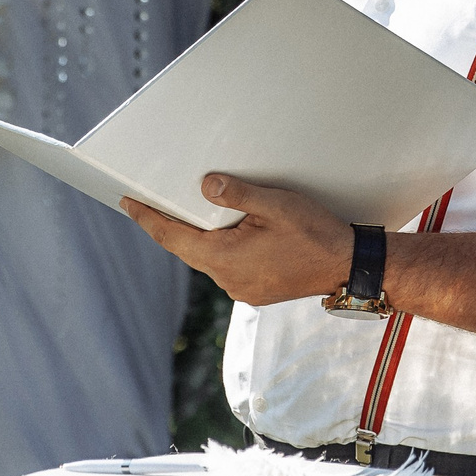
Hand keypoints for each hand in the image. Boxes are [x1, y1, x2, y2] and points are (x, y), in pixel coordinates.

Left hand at [120, 175, 352, 306]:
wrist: (349, 267)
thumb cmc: (316, 233)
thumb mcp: (277, 204)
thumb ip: (238, 194)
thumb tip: (205, 185)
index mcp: (224, 258)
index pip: (172, 238)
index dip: (147, 220)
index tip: (127, 204)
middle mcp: (227, 280)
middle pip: (188, 249)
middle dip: (171, 225)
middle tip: (152, 202)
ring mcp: (241, 289)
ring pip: (208, 259)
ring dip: (200, 237)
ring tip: (194, 213)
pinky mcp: (255, 291)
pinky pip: (226, 267)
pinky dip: (221, 249)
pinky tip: (228, 233)